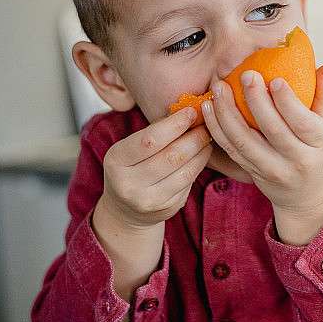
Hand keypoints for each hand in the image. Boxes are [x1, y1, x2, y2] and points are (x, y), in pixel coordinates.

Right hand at [97, 106, 212, 231]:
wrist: (125, 209)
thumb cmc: (130, 168)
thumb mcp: (130, 149)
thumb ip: (154, 133)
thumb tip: (186, 112)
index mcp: (116, 160)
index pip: (150, 140)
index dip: (174, 124)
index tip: (191, 112)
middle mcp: (128, 184)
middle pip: (172, 156)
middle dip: (194, 137)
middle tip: (205, 125)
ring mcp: (147, 200)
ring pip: (185, 171)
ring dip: (201, 151)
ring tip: (206, 138)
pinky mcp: (166, 209)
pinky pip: (188, 184)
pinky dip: (198, 166)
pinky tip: (202, 155)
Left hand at [202, 65, 322, 244]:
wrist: (306, 197)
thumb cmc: (318, 152)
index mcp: (319, 143)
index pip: (302, 122)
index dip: (288, 102)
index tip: (274, 79)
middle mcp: (296, 159)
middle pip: (272, 130)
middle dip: (256, 101)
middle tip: (245, 75)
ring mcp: (271, 169)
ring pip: (244, 141)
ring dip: (227, 114)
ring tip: (219, 88)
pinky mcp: (251, 172)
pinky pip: (230, 150)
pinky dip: (217, 129)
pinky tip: (209, 108)